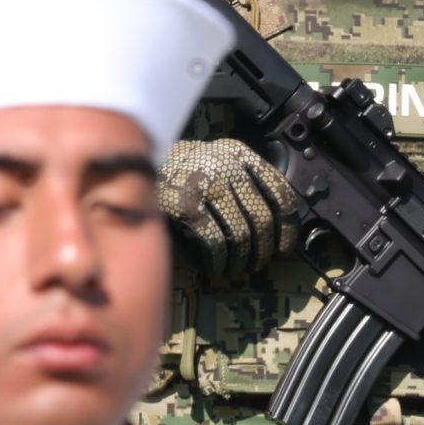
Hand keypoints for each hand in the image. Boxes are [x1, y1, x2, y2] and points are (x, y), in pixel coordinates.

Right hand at [160, 138, 297, 280]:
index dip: (288, 225)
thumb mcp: (217, 157)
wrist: (135, 163)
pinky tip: (219, 268)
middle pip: (262, 218)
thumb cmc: (183, 167)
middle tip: (258, 264)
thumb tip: (274, 220)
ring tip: (239, 269)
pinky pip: (215, 241)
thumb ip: (244, 177)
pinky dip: (221, 260)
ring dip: (244, 259)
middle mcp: (228, 167)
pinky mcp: (187, 205)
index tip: (285, 246)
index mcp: (240, 155)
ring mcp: (207, 185)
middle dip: (264, 249)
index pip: (279, 192)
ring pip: (241, 233)